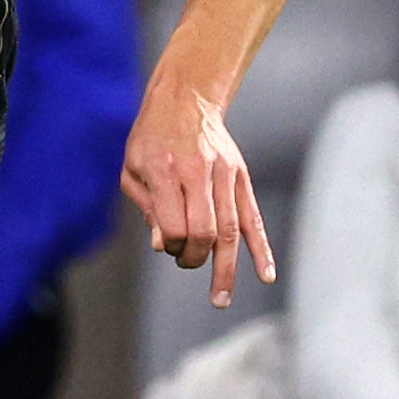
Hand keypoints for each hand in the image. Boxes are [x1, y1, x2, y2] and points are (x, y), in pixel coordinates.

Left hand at [121, 75, 274, 306]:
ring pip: (230, 230)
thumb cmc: (151, 138)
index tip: (167, 244)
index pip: (176, 225)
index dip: (172, 245)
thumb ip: (147, 208)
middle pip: (205, 231)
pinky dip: (260, 248)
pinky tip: (266, 275)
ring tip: (220, 299)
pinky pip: (253, 217)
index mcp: (166, 170)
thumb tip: (164, 245)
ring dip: (226, 269)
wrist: (186, 99)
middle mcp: (198, 172)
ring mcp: (224, 174)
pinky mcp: (240, 177)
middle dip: (195, 257)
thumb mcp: (133, 168)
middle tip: (187, 261)